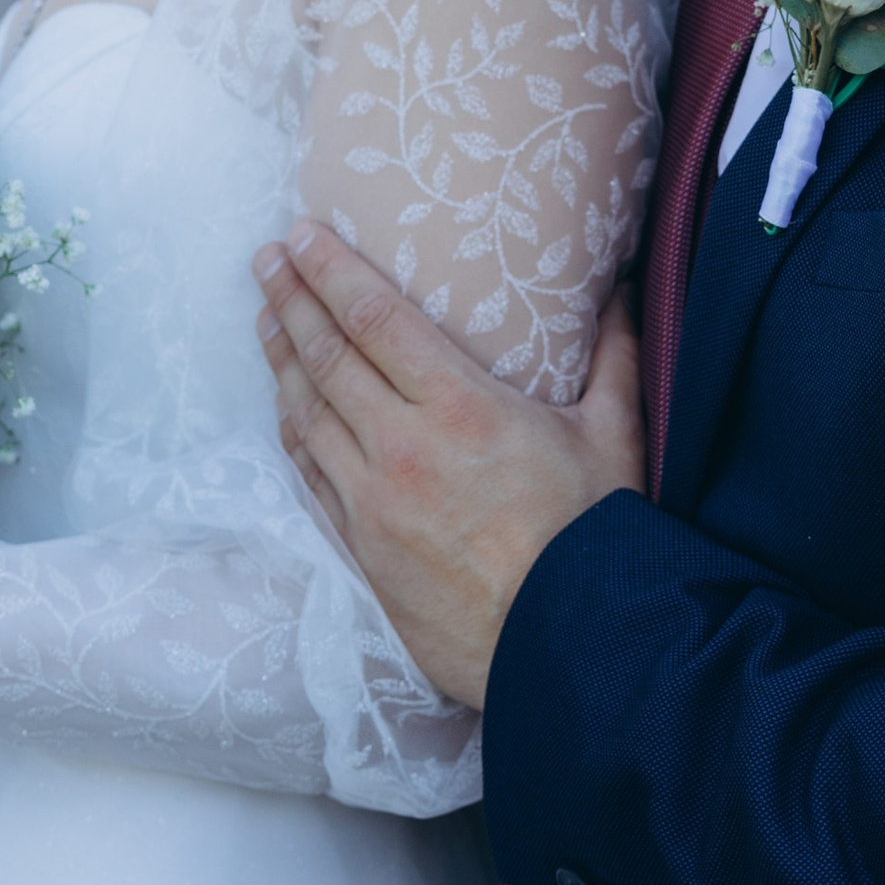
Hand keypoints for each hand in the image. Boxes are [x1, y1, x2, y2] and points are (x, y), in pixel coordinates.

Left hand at [253, 223, 646, 708]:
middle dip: (291, 300)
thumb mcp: (615, 436)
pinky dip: (293, 434)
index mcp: (460, 407)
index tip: (300, 235)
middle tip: (267, 260)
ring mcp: (373, 502)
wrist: (564, 649)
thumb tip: (619, 287)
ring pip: (307, 414)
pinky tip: (286, 410)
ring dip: (281, 360)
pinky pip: (311, 477)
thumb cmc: (593, 540)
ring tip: (265, 318)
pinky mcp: (361, 550)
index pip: (373, 319)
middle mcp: (402, 448)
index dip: (331, 271)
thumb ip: (613, 356)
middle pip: (326, 358)